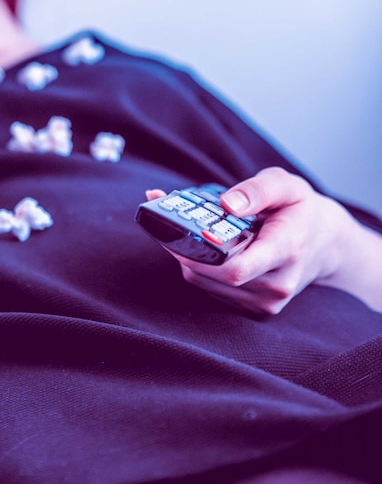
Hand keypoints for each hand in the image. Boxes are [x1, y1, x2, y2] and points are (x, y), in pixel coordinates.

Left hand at [147, 167, 380, 314]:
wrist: (326, 244)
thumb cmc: (300, 210)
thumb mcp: (286, 185)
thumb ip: (257, 190)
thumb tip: (226, 203)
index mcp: (286, 251)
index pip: (237, 269)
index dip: (201, 255)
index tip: (181, 233)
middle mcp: (277, 284)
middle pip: (212, 275)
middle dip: (184, 249)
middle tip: (168, 221)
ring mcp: (266, 302)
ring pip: (205, 283)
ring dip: (187, 258)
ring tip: (186, 232)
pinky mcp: (254, 309)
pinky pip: (210, 289)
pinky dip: (198, 268)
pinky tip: (202, 249)